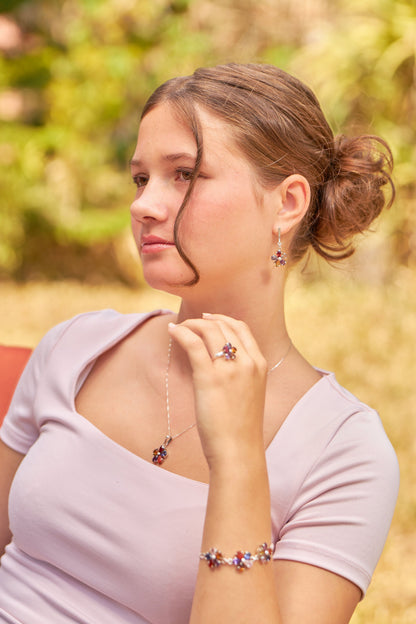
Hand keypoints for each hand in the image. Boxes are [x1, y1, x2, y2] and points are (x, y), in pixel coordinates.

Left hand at [168, 313, 267, 468]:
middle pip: (224, 326)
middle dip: (205, 320)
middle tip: (190, 324)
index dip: (223, 319)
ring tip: (179, 329)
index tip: (209, 319)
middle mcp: (248, 362)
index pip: (242, 329)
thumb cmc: (241, 429)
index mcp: (260, 365)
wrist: (238, 451)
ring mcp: (230, 369)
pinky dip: (181, 333)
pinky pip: (193, 343)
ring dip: (191, 325)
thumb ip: (241, 375)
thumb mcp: (250, 394)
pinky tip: (173, 332)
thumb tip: (219, 363)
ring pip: (209, 330)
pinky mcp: (209, 377)